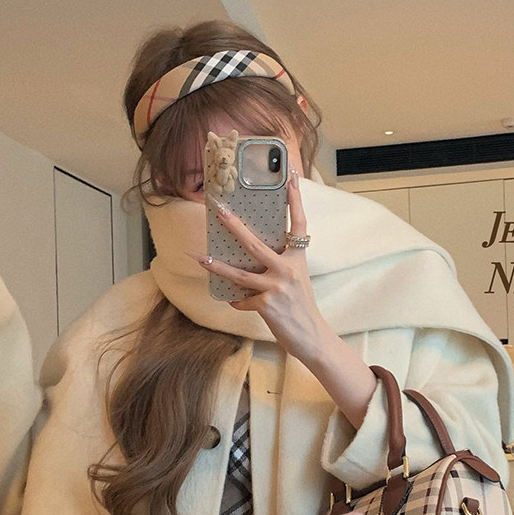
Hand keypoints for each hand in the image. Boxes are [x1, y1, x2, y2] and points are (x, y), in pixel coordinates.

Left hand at [194, 169, 378, 424]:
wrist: (312, 337)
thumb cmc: (301, 306)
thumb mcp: (296, 279)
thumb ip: (280, 264)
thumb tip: (249, 255)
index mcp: (298, 258)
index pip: (298, 223)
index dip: (295, 200)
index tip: (291, 177)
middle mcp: (288, 269)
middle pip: (256, 243)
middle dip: (234, 226)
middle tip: (219, 210)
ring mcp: (277, 287)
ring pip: (240, 273)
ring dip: (218, 266)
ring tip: (201, 258)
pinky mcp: (267, 305)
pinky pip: (243, 299)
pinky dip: (237, 301)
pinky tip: (236, 303)